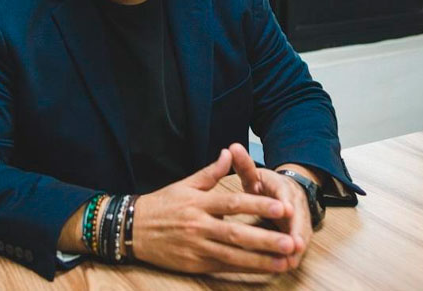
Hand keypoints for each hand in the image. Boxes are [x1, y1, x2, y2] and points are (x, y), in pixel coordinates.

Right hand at [132, 148, 300, 273]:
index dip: (258, 205)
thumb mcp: (184, 184)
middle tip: (291, 241)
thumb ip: (210, 172)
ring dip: (260, 260)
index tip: (282, 207)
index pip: (233, 203)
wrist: (131, 229)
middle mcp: (198, 226)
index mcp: (199, 203)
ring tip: (284, 261)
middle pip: (237, 233)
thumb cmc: (161, 205)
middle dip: (266, 239)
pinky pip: (223, 267)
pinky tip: (263, 269)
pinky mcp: (194, 263)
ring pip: (233, 255)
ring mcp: (196, 247)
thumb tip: (229, 153)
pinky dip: (244, 269)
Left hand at [229, 143, 312, 269]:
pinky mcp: (300, 231)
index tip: (286, 210)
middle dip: (297, 231)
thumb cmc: (267, 185)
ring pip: (302, 233)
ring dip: (298, 246)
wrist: (288, 188)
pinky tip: (288, 265)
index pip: (287, 195)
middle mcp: (296, 203)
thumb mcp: (255, 174)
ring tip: (290, 260)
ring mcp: (301, 218)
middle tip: (294, 245)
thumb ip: (244, 165)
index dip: (286, 203)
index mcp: (283, 187)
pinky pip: (300, 243)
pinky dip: (295, 253)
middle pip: (300, 218)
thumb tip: (232, 147)